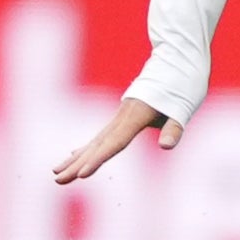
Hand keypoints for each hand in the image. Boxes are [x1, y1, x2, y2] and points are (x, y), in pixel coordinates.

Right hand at [53, 97, 179, 184]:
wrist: (177, 60)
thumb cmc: (183, 85)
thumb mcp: (183, 107)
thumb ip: (174, 128)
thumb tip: (167, 146)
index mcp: (136, 115)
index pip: (114, 142)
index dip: (98, 159)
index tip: (81, 174)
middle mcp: (123, 116)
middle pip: (97, 144)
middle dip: (77, 163)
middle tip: (57, 179)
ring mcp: (120, 115)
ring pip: (95, 140)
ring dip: (76, 157)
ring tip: (56, 172)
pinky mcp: (123, 116)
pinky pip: (101, 135)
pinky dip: (88, 146)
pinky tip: (74, 154)